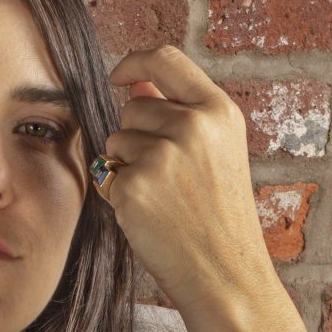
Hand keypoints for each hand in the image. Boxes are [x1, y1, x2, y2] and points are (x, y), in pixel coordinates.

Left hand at [98, 45, 274, 315]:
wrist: (225, 272)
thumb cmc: (218, 216)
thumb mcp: (215, 152)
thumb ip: (178, 113)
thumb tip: (133, 82)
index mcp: (219, 111)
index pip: (166, 58)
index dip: (135, 62)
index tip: (119, 76)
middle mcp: (193, 126)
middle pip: (133, 108)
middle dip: (136, 137)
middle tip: (167, 178)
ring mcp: (163, 155)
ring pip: (115, 141)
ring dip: (126, 166)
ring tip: (162, 197)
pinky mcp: (134, 185)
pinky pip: (106, 175)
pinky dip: (119, 194)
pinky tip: (149, 215)